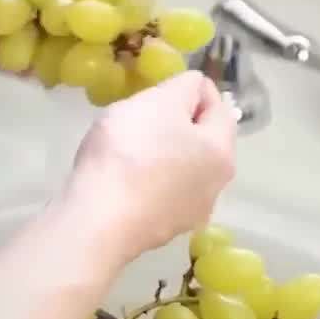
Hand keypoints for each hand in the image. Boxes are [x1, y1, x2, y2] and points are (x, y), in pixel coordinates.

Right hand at [61, 71, 236, 259]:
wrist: (97, 220)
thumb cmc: (130, 152)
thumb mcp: (158, 101)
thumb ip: (184, 86)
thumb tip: (195, 89)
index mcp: (222, 150)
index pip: (217, 104)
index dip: (190, 89)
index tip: (159, 88)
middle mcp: (217, 185)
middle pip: (201, 141)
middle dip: (177, 125)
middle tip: (142, 117)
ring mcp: (190, 214)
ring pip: (182, 170)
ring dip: (164, 155)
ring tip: (130, 149)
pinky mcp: (162, 232)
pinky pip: (160, 195)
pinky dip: (149, 183)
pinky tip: (124, 181)